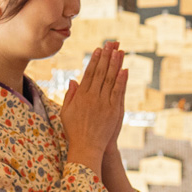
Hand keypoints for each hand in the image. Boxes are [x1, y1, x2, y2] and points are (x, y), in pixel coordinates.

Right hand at [61, 41, 127, 171]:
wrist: (86, 147)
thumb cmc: (74, 131)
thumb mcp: (66, 112)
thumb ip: (70, 95)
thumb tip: (74, 80)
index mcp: (81, 96)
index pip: (89, 73)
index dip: (95, 60)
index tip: (99, 49)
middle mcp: (92, 97)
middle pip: (101, 72)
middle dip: (106, 56)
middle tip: (111, 43)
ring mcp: (103, 103)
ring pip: (110, 79)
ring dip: (115, 64)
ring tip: (119, 50)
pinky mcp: (113, 110)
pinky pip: (118, 92)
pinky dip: (121, 80)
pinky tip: (125, 69)